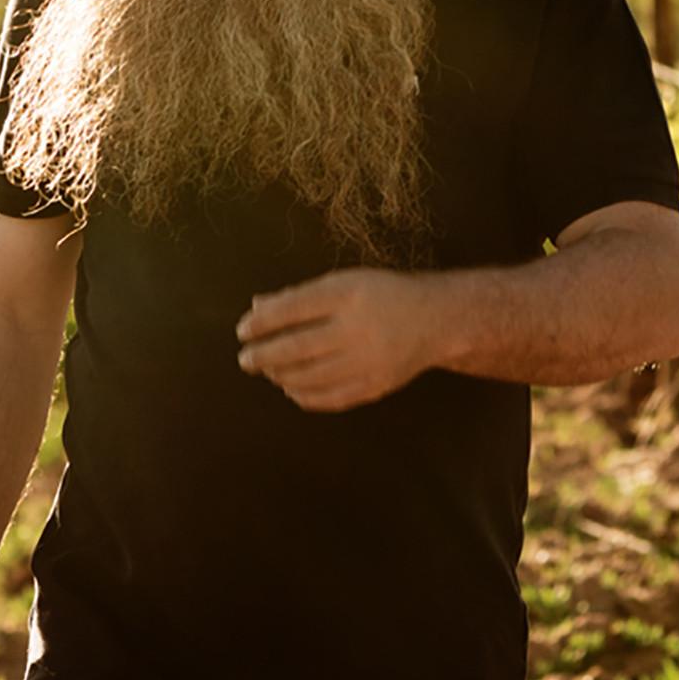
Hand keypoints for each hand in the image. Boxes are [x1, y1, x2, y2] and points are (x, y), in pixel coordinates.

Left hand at [235, 267, 441, 411]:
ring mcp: (370, 360)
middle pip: (298, 346)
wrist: (436, 320)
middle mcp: (359, 327)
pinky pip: (332, 397)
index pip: (293, 308)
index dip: (262, 322)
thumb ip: (299, 296)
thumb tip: (256, 307)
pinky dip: (306, 395)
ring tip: (267, 370)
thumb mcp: (342, 282)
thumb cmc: (379, 296)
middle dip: (264, 355)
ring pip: (312, 375)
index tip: (242, 331)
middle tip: (244, 359)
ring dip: (281, 375)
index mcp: (348, 293)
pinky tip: (291, 387)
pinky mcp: (377, 385)